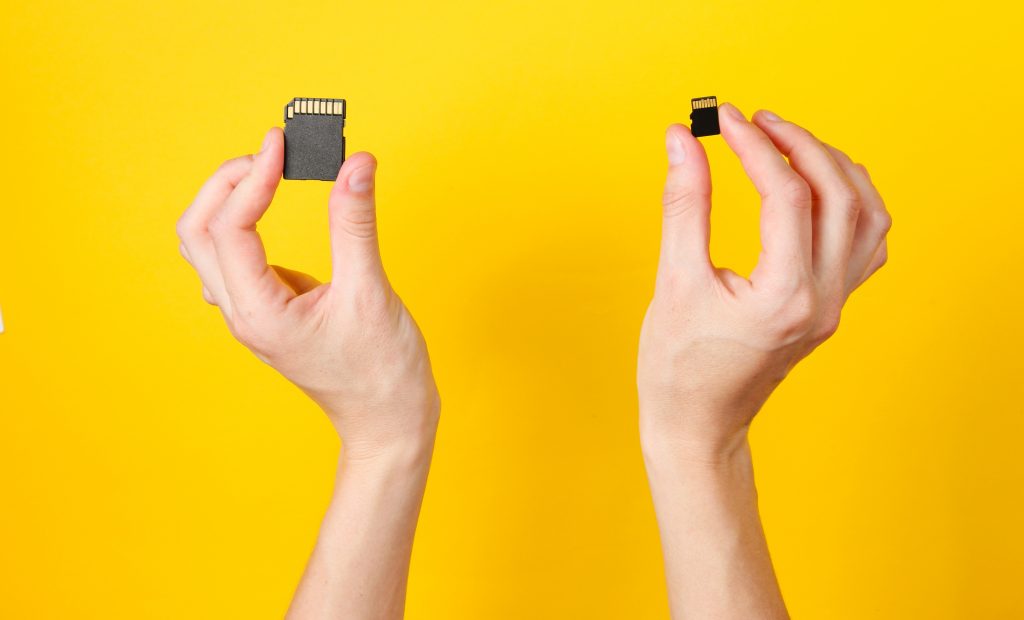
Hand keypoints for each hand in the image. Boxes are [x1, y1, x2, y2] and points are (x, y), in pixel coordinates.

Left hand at [177, 129, 438, 460]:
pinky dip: (243, 224)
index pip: (230, 227)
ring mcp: (251, 315)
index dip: (253, 177)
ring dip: (228, 201)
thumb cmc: (382, 372)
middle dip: (228, 181)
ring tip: (270, 172)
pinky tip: (271, 214)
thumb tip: (355, 163)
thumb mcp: (370, 292)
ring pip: (209, 246)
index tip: (281, 145)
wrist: (388, 421)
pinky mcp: (268, 311)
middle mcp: (243, 313)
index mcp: (259, 312)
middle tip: (272, 153)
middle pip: (199, 232)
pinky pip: (234, 261)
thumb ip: (355, 223)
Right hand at [638, 104, 890, 460]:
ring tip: (789, 143)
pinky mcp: (831, 308)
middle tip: (756, 121)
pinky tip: (817, 188)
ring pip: (867, 215)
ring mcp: (835, 305)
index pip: (786, 195)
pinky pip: (865, 244)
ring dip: (834, 168)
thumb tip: (683, 140)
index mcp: (784, 296)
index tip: (722, 120)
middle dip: (799, 145)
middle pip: (839, 195)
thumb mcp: (674, 281)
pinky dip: (850, 203)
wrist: (697, 424)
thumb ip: (684, 204)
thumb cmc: (677, 367)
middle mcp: (823, 299)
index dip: (754, 147)